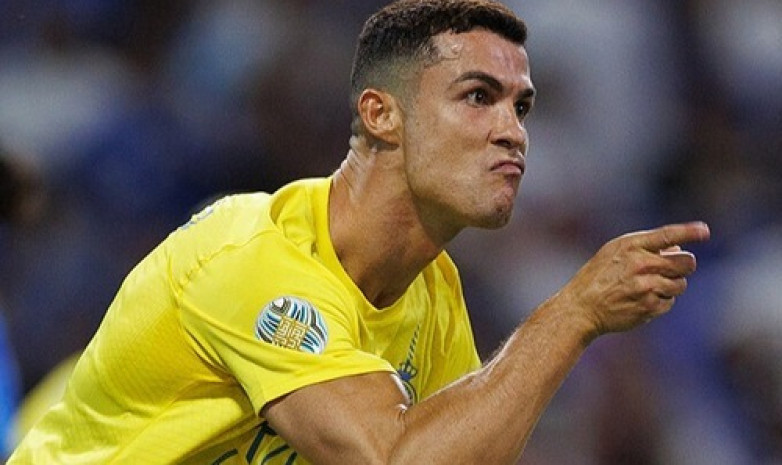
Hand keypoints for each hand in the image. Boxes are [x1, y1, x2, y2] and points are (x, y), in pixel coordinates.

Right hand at [557, 222, 710, 337]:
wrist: (581, 307)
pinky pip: (670, 302)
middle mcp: (640, 265)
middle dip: (684, 265)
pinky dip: (661, 301)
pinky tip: (642, 300)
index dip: (689, 232)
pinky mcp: (648, 307)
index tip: (705, 231)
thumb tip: (678, 249)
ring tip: (649, 287)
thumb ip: (645, 247)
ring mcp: (645, 287)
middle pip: (687, 262)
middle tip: (673, 269)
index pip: (667, 235)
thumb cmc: (598, 276)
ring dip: (671, 285)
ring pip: (681, 284)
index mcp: (631, 246)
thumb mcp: (614, 252)